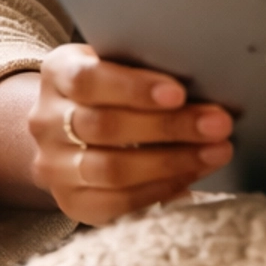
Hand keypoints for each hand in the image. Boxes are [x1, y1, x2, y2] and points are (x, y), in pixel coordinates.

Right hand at [27, 44, 235, 225]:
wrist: (68, 127)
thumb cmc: (112, 86)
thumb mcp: (119, 62)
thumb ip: (147, 65)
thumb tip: (207, 79)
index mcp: (58, 73)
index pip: (89, 80)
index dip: (134, 88)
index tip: (179, 93)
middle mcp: (45, 120)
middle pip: (106, 127)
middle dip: (170, 127)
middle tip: (219, 124)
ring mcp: (53, 166)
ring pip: (111, 169)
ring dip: (173, 162)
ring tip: (216, 152)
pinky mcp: (70, 202)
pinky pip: (116, 203)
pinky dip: (159, 190)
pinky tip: (192, 177)